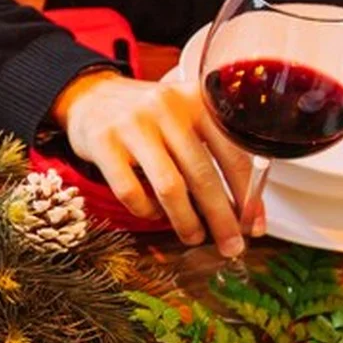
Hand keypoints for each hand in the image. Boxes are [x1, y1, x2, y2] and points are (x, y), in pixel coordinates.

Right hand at [54, 71, 261, 255]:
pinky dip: (146, 211)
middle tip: (230, 245)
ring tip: (193, 236)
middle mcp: (168, 108)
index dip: (247, 194)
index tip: (252, 224)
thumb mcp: (184, 116)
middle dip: (221, 218)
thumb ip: (212, 148)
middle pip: (203, 174)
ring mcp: (133, 125)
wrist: (90, 96)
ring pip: (169, 186)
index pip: (233, 153)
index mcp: (197, 100)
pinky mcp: (103, 143)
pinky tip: (153, 213)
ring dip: (186, 220)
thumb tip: (243, 205)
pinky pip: (130, 191)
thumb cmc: (146, 116)